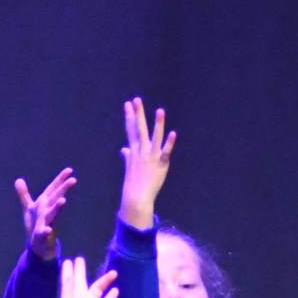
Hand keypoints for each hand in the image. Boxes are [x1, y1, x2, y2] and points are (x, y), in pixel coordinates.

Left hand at [15, 168, 76, 260]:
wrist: (38, 245)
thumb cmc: (36, 224)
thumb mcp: (29, 208)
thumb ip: (24, 194)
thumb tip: (18, 180)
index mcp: (44, 204)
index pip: (53, 189)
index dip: (60, 179)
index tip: (70, 170)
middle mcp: (47, 211)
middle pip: (55, 198)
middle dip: (63, 189)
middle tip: (73, 180)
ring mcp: (46, 223)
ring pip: (52, 214)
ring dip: (57, 207)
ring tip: (63, 200)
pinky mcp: (42, 235)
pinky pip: (44, 233)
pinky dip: (46, 232)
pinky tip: (48, 230)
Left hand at [54, 256, 118, 297]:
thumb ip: (69, 289)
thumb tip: (70, 272)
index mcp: (72, 296)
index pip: (71, 280)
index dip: (70, 271)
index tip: (68, 260)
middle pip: (82, 281)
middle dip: (81, 271)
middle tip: (80, 259)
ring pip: (99, 289)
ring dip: (105, 281)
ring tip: (113, 272)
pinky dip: (111, 296)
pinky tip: (116, 289)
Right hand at [118, 97, 175, 230]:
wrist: (136, 197)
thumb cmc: (133, 183)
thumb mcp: (130, 167)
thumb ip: (128, 156)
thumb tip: (123, 150)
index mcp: (134, 151)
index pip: (131, 130)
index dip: (130, 116)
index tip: (127, 104)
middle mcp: (141, 151)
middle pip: (139, 129)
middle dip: (138, 114)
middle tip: (136, 100)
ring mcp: (151, 157)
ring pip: (154, 138)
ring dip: (157, 124)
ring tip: (160, 111)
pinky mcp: (160, 164)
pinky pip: (165, 152)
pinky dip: (169, 143)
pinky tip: (174, 133)